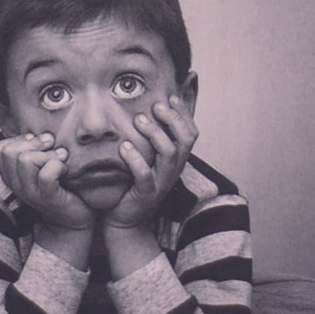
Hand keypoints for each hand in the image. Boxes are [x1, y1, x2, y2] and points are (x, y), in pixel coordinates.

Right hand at [0, 132, 95, 233]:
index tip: (38, 144)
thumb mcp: (41, 165)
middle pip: (10, 152)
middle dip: (34, 144)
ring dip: (48, 155)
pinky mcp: (48, 198)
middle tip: (51, 148)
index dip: (18, 140)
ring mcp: (30, 192)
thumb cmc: (60, 185)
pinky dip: (59, 166)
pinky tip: (66, 171)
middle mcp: (16, 184)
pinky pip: (46, 174)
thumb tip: (41, 132)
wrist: (73, 219)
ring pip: (25, 160)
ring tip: (61, 160)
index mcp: (11, 175)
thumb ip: (34, 149)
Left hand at [105, 94, 198, 231]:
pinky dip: (136, 159)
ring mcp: (163, 182)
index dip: (183, 113)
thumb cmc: (134, 180)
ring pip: (169, 154)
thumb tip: (152, 106)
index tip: (169, 96)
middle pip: (185, 140)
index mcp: (177, 159)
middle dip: (172, 119)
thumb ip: (151, 136)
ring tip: (138, 120)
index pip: (190, 132)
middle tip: (155, 105)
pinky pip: (146, 176)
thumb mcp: (147, 156)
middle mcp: (174, 169)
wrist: (125, 217)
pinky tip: (124, 147)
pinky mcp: (147, 194)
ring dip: (154, 133)